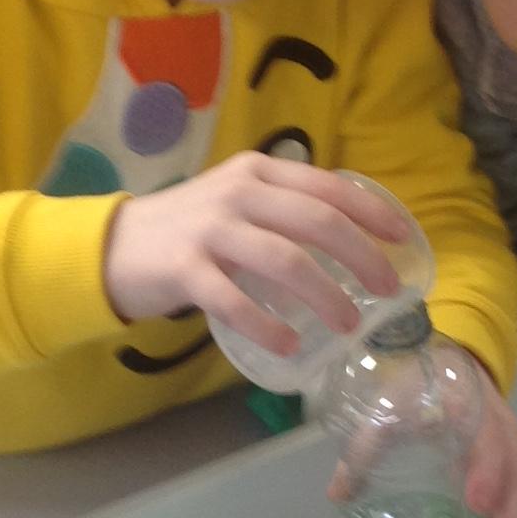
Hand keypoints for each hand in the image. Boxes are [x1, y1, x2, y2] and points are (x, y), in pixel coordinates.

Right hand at [103, 154, 406, 352]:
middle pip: (318, 222)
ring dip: (326, 296)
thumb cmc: (188, 229)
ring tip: (349, 325)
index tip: (403, 240)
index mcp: (258, 171)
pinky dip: (266, 326)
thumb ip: (283, 210)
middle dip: (363, 258)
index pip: (329, 187)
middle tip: (388, 292)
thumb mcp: (238, 202)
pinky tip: (288, 346)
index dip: (373, 214)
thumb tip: (351, 241)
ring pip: (286, 261)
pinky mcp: (184, 269)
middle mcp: (239, 192)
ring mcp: (210, 230)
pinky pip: (234, 301)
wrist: (113, 245)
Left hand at [327, 358, 516, 517]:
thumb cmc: (418, 384)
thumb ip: (366, 446)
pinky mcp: (514, 468)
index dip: (486, 469)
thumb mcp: (390, 405)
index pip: (489, 437)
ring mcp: (513, 450)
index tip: (474, 502)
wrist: (452, 362)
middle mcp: (503, 430)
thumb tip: (339, 495)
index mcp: (472, 407)